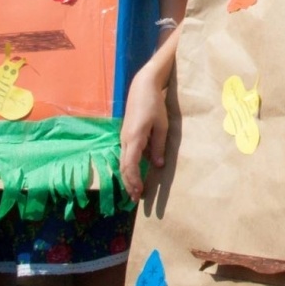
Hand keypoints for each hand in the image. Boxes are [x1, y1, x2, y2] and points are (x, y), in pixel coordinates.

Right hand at [119, 65, 168, 201]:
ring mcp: (123, 137)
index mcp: (134, 138)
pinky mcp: (126, 134)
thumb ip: (158, 146)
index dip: (134, 181)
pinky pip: (125, 155)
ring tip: (134, 190)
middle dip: (128, 183)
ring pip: (123, 161)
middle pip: (123, 167)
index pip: (130, 165)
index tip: (138, 193)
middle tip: (135, 199)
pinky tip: (134, 173)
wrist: (142, 86)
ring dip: (128, 177)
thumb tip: (157, 165)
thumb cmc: (154, 104)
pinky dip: (128, 167)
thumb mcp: (161, 126)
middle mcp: (125, 140)